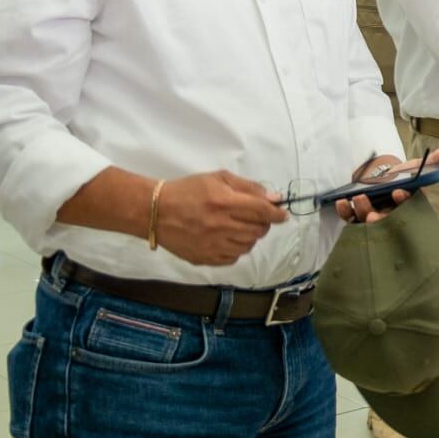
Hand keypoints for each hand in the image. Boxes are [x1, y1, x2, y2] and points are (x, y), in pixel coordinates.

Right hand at [153, 170, 290, 265]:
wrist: (156, 212)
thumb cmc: (188, 191)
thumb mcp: (218, 179)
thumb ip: (248, 187)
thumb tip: (274, 199)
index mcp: (225, 202)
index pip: (263, 211)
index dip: (277, 214)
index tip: (282, 214)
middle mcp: (221, 226)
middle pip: (258, 230)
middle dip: (263, 223)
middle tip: (255, 217)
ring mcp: (213, 245)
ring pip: (248, 245)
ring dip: (250, 236)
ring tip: (239, 226)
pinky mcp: (205, 258)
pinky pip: (233, 258)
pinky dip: (236, 249)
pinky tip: (227, 238)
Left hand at [337, 146, 438, 222]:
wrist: (380, 178)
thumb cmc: (402, 176)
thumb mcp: (419, 165)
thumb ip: (437, 159)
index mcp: (410, 205)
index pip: (410, 209)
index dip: (405, 203)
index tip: (399, 192)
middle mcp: (393, 215)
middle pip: (388, 222)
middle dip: (381, 219)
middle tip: (373, 214)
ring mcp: (375, 217)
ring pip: (369, 223)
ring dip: (363, 213)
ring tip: (359, 200)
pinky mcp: (358, 217)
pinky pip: (351, 219)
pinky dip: (345, 212)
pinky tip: (342, 202)